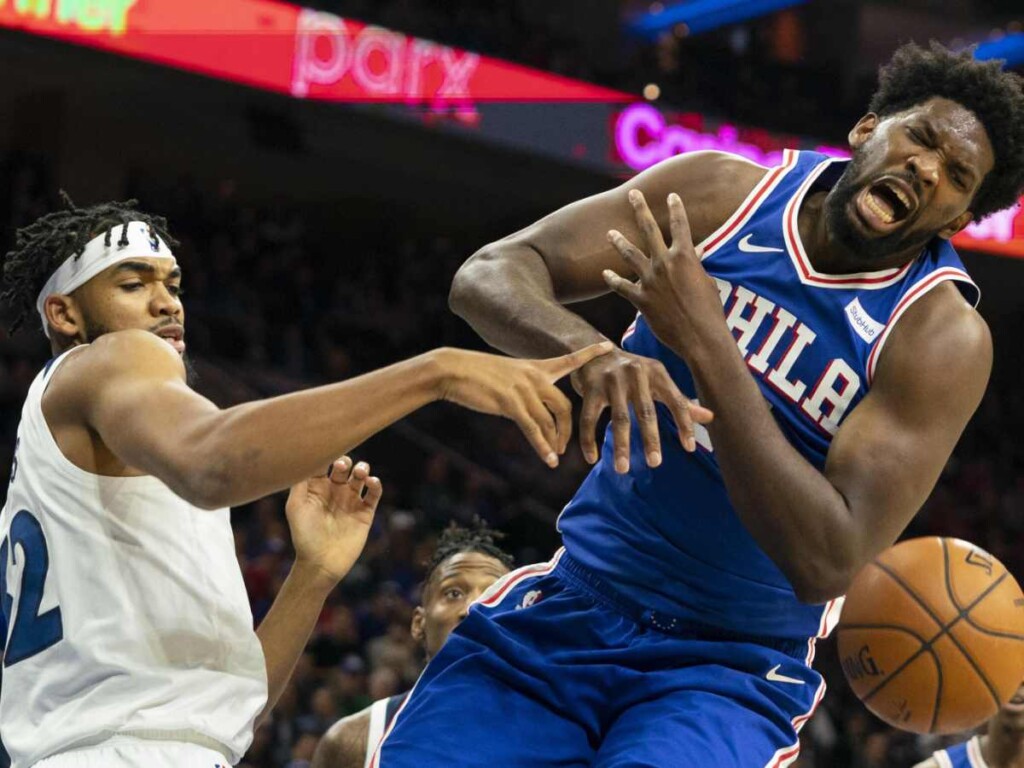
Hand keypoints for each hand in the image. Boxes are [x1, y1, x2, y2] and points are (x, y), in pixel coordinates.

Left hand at [285, 456, 380, 588]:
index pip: (323, 464)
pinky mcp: (365, 512)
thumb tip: (305, 458)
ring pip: (360, 476)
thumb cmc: (304, 535)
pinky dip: (376, 484)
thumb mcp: (296, 506)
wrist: (320, 563)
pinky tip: (371, 482)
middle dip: (345, 460)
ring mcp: (351, 501)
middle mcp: (334, 492)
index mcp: (317, 488)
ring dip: (362, 469)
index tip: (328, 446)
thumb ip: (300, 482)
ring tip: (360, 473)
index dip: (326, 454)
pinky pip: (374, 494)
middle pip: (343, 467)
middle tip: (343, 465)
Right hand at [437, 341, 613, 466]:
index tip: (609, 346)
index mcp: (534, 367)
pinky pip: (533, 428)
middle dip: (568, 429)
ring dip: (555, 442)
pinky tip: (549, 459)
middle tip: (565, 445)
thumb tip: (532, 405)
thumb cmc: (475, 374)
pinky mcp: (510, 403)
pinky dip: (543, 446)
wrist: (452, 370)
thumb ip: (524, 387)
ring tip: (555, 457)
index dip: (589, 354)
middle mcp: (534, 377)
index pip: (568, 359)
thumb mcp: (506, 375)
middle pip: (565, 406)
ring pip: (550, 420)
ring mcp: (523, 390)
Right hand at [571, 348, 712, 472]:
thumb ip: (680, 401)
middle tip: (655, 463)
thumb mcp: (657, 380)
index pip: (676, 401)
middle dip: (650, 439)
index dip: (684, 424)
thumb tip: (710, 418)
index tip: (689, 448)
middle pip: (646, 411)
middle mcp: (636, 374)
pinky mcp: (590, 388)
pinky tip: (592, 458)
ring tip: (622, 468)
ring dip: (621, 445)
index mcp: (657, 373)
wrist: (595, 351)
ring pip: (618, 418)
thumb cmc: (632, 372)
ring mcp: (612, 380)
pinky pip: (589, 418)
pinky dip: (589, 440)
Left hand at [603, 190, 727, 359]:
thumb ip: (694, 268)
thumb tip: (692, 260)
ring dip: (619, 242)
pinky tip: (604, 274)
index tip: (671, 195)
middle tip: (632, 194)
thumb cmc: (710, 311)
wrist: (700, 336)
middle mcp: (665, 264)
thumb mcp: (707, 282)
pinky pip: (622, 287)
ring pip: (630, 255)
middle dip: (640, 209)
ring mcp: (650, 281)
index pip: (681, 225)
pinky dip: (613, 280)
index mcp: (685, 257)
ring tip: (610, 232)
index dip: (676, 208)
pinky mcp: (641, 299)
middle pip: (649, 230)